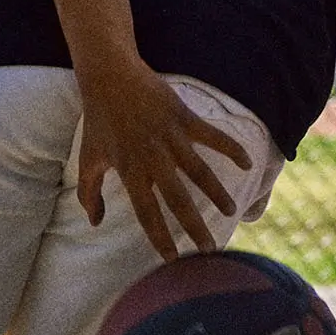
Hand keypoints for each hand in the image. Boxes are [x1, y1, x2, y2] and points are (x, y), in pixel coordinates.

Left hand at [75, 60, 252, 258]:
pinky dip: (231, 148)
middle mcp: (153, 158)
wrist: (110, 76)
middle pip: (179, 200)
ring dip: (217, 193)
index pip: (147, 212)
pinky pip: (213, 136)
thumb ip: (89, 193)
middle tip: (211, 248)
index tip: (174, 258)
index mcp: (130, 171)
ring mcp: (171, 137)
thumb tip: (94, 222)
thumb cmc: (98, 119)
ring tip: (231, 212)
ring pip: (200, 172)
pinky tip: (247, 163)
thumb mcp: (88, 158)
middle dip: (196, 226)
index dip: (160, 236)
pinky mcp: (184, 118)